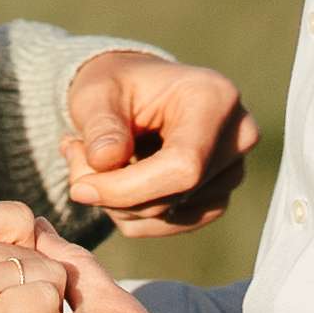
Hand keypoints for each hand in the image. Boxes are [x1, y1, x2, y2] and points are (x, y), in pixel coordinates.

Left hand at [63, 46, 257, 231]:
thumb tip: (105, 161)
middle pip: (174, 195)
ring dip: (119, 204)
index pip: (183, 166)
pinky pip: (170, 226)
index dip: (128, 188)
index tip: (80, 188)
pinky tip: (117, 181)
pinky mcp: (218, 197)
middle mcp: (237, 136)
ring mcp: (232, 170)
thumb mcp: (96, 93)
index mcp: (215, 98)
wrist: (134, 93)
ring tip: (96, 162)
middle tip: (75, 157)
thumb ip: (101, 126)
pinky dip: (133, 214)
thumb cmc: (116, 86)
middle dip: (114, 193)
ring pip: (169, 216)